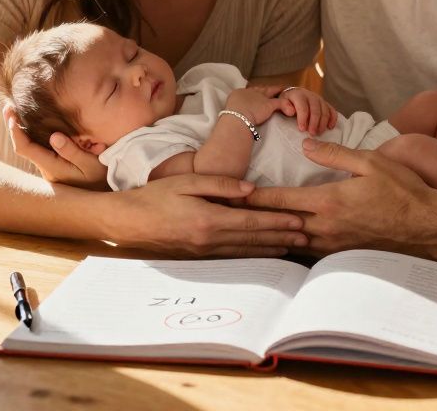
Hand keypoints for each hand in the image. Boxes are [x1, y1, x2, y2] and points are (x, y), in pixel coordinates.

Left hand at [5, 105, 107, 188]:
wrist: (101, 200)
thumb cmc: (100, 180)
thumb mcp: (91, 165)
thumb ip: (72, 151)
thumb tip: (53, 136)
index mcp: (51, 167)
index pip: (25, 148)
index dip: (15, 131)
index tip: (11, 115)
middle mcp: (45, 169)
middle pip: (23, 147)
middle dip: (14, 127)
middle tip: (7, 107)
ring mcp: (49, 170)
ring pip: (31, 149)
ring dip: (23, 131)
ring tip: (16, 112)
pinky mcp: (54, 169)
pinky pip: (40, 151)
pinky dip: (34, 136)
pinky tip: (34, 125)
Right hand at [109, 174, 307, 256]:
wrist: (129, 222)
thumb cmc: (156, 196)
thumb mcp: (187, 181)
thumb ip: (221, 184)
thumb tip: (251, 189)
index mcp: (210, 219)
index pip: (252, 222)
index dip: (278, 221)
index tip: (299, 220)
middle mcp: (211, 239)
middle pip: (254, 239)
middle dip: (282, 237)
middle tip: (307, 237)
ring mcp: (205, 251)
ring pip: (246, 251)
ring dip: (271, 248)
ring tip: (293, 246)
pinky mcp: (200, 256)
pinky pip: (233, 256)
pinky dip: (253, 254)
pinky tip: (265, 253)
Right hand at [224, 87, 281, 125]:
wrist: (236, 119)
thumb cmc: (230, 119)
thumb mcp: (231, 113)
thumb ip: (235, 113)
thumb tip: (235, 119)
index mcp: (238, 94)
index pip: (249, 91)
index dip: (256, 92)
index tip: (260, 92)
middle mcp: (249, 92)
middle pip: (261, 89)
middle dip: (267, 89)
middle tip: (274, 89)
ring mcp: (260, 97)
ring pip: (271, 92)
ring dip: (278, 92)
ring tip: (284, 92)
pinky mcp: (269, 104)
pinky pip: (280, 102)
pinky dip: (285, 105)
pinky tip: (290, 107)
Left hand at [244, 139, 436, 255]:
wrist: (429, 227)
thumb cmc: (403, 190)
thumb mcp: (370, 162)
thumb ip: (334, 154)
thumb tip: (304, 145)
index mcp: (328, 201)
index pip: (280, 200)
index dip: (253, 198)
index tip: (231, 195)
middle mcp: (325, 227)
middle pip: (279, 224)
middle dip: (253, 220)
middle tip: (227, 216)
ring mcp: (333, 246)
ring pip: (292, 242)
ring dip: (271, 235)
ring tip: (247, 231)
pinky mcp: (343, 256)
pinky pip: (309, 252)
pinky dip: (292, 247)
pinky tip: (283, 244)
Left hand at [277, 88, 337, 134]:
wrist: (291, 96)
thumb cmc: (285, 103)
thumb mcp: (279, 103)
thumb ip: (283, 106)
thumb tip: (291, 112)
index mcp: (298, 94)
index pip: (302, 106)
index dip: (303, 118)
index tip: (301, 129)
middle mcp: (310, 95)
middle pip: (315, 109)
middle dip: (314, 122)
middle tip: (312, 134)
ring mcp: (319, 99)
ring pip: (324, 110)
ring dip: (323, 123)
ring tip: (319, 133)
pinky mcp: (325, 103)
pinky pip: (332, 110)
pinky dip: (332, 118)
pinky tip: (330, 127)